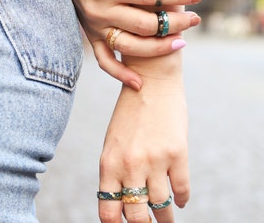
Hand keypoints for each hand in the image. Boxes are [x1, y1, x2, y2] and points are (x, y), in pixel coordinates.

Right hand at [57, 0, 202, 89]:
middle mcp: (100, 12)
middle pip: (144, 24)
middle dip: (175, 23)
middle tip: (194, 20)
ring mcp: (96, 29)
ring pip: (130, 47)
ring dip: (158, 48)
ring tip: (181, 43)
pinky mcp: (93, 39)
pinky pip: (105, 62)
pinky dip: (121, 74)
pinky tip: (139, 83)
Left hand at [98, 79, 188, 222]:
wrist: (150, 82)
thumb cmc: (129, 113)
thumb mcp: (113, 141)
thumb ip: (116, 170)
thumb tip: (125, 201)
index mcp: (108, 163)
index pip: (108, 211)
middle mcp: (130, 165)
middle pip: (136, 216)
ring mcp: (155, 159)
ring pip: (161, 206)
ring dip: (165, 218)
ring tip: (166, 219)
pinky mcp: (178, 152)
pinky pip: (182, 190)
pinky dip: (182, 199)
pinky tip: (180, 200)